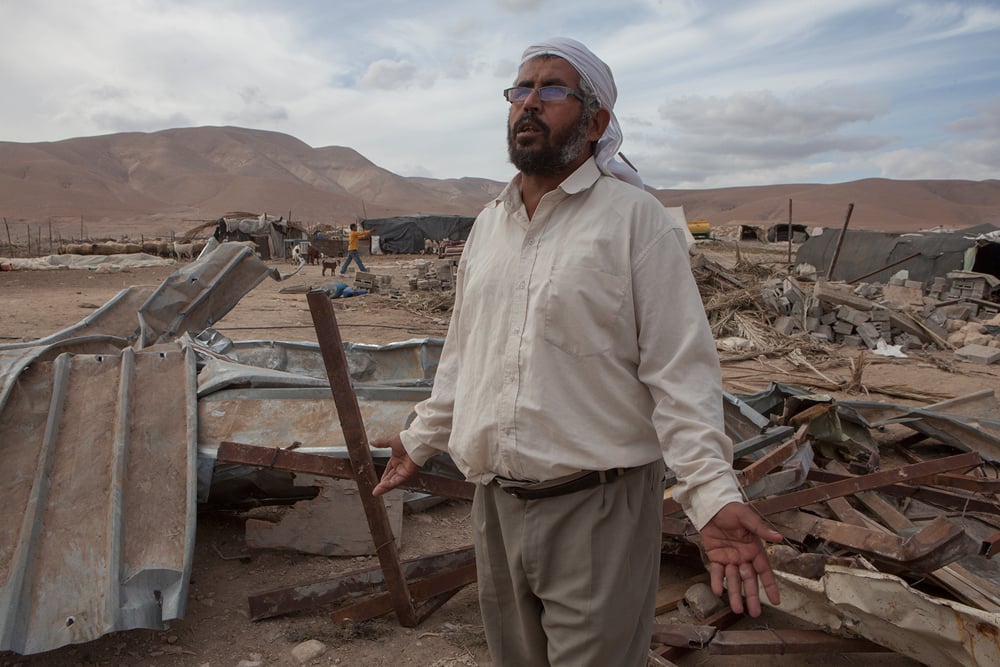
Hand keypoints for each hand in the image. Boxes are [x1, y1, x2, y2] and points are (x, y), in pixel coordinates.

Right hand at [371, 433, 419, 496]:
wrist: (415, 441)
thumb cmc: (406, 440)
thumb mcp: (390, 441)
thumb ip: (381, 443)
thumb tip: (372, 442)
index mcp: (396, 459)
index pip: (388, 471)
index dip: (383, 477)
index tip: (378, 482)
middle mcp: (400, 466)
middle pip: (390, 478)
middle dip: (382, 485)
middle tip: (375, 491)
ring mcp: (404, 471)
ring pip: (393, 481)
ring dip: (385, 487)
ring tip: (376, 492)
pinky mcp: (407, 474)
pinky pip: (397, 481)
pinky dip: (390, 485)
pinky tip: (383, 487)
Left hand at [699, 502, 782, 616]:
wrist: (711, 505)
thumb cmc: (732, 510)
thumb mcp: (747, 517)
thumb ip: (760, 529)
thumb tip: (778, 537)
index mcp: (754, 548)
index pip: (764, 570)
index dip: (770, 585)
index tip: (776, 601)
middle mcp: (743, 557)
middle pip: (749, 580)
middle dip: (752, 596)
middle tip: (755, 613)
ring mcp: (729, 558)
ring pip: (733, 580)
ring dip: (735, 594)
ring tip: (737, 609)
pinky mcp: (715, 557)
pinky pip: (717, 572)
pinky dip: (717, 581)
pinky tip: (718, 592)